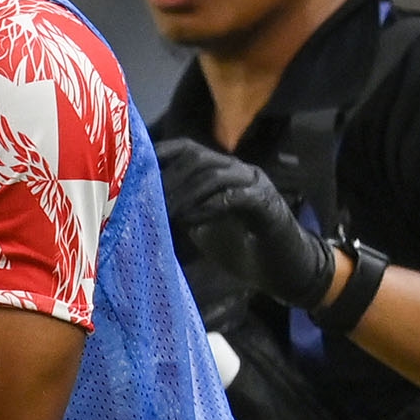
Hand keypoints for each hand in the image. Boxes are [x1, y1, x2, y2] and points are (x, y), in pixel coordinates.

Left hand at [156, 136, 335, 310]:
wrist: (284, 269)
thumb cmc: (243, 247)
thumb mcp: (203, 226)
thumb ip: (182, 211)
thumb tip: (144, 208)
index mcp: (222, 172)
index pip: (188, 150)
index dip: (161, 153)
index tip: (134, 164)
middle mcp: (238, 172)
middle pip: (198, 158)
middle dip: (169, 176)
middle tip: (147, 197)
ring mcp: (255, 185)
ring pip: (214, 175)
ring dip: (185, 193)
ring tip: (165, 211)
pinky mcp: (267, 205)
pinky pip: (234, 198)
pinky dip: (208, 208)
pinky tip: (190, 221)